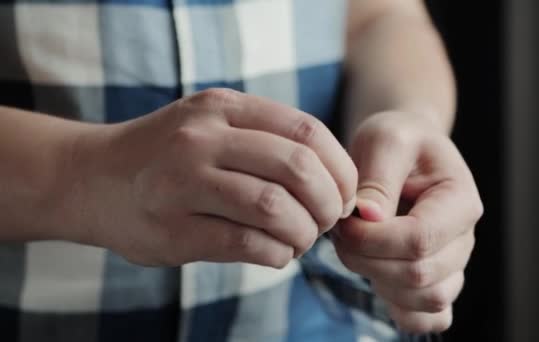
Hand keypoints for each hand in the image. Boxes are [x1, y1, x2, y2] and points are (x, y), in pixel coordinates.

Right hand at [68, 88, 357, 267]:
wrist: (93, 178)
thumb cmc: (169, 157)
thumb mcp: (213, 126)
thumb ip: (267, 141)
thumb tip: (338, 181)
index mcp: (222, 108)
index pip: (307, 130)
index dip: (340, 167)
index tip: (345, 193)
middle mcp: (201, 138)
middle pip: (298, 168)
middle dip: (328, 202)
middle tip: (328, 220)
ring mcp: (183, 183)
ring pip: (275, 208)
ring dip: (304, 233)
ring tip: (301, 239)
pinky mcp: (173, 230)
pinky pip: (248, 244)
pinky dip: (278, 254)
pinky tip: (277, 254)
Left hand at [334, 111, 481, 332]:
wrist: (404, 153)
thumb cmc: (397, 141)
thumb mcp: (384, 140)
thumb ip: (378, 176)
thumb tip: (368, 217)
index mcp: (460, 200)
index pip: (420, 239)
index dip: (373, 240)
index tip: (344, 222)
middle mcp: (463, 238)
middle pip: (419, 275)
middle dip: (366, 259)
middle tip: (341, 232)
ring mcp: (453, 264)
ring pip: (424, 300)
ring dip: (377, 280)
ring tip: (356, 247)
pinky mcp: (436, 282)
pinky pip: (428, 318)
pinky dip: (399, 308)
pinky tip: (377, 277)